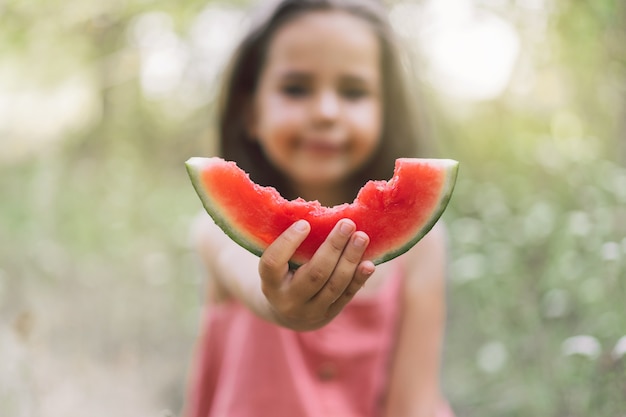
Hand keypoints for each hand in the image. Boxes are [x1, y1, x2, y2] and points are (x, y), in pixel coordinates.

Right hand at [258, 219, 374, 330]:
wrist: (288, 312)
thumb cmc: (283, 274)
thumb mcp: (278, 262)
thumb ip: (290, 244)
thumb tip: (315, 213)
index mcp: (270, 283)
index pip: (274, 263)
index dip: (288, 242)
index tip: (305, 223)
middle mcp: (289, 300)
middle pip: (315, 274)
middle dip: (333, 247)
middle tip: (347, 224)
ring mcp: (311, 311)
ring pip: (335, 285)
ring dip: (350, 259)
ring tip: (361, 237)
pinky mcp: (329, 314)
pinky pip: (347, 295)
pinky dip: (359, 278)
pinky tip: (369, 263)